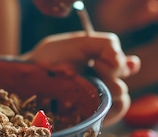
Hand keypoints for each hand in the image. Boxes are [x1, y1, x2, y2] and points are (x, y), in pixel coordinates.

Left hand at [23, 31, 140, 125]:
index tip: (125, 62)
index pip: (124, 63)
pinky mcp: (95, 114)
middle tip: (95, 64)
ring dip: (111, 84)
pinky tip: (94, 96)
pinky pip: (116, 110)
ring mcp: (99, 97)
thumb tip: (123, 59)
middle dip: (114, 68)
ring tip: (87, 80)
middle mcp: (102, 79)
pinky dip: (111, 103)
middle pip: (125, 75)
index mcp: (99, 61)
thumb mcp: (77, 42)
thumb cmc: (49, 58)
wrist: (29, 76)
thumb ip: (103, 43)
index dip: (128, 63)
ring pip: (122, 92)